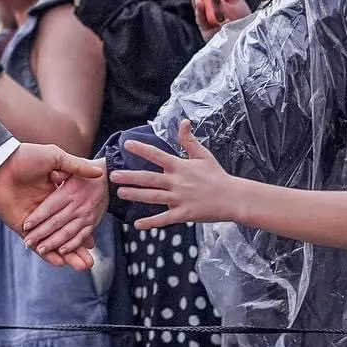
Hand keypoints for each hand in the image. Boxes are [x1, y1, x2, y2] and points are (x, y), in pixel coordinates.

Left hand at [0, 143, 103, 270]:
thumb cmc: (26, 156)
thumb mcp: (55, 157)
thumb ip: (75, 166)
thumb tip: (98, 173)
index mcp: (55, 195)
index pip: (72, 217)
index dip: (82, 230)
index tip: (93, 242)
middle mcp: (46, 209)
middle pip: (65, 233)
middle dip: (77, 249)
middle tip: (91, 263)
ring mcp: (34, 219)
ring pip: (52, 241)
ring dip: (66, 255)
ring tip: (82, 267)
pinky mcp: (21, 226)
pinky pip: (36, 243)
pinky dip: (47, 255)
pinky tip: (60, 263)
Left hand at [111, 136, 236, 229]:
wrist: (233, 197)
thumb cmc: (217, 175)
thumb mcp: (203, 155)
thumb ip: (189, 140)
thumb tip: (183, 122)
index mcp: (180, 166)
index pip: (157, 155)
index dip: (141, 149)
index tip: (126, 144)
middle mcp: (177, 182)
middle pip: (149, 178)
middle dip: (130, 176)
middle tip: (113, 175)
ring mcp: (180, 199)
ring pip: (153, 197)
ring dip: (135, 195)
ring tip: (120, 193)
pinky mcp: (184, 214)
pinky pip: (165, 218)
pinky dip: (151, 222)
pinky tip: (137, 224)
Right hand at [194, 0, 250, 40]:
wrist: (249, 40)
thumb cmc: (244, 21)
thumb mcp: (236, 1)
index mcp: (217, 2)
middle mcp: (210, 10)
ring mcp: (207, 20)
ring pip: (198, 6)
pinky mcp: (205, 30)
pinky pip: (200, 19)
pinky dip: (199, 10)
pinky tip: (199, 2)